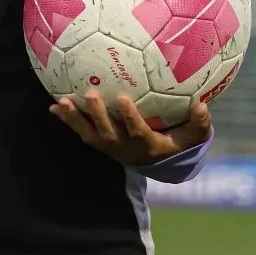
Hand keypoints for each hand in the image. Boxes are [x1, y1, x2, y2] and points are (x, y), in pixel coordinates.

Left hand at [51, 91, 211, 165]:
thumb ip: (199, 123)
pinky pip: (80, 131)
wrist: (155, 160)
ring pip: (89, 134)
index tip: (122, 98)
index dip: (129, 116)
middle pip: (108, 132)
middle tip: (89, 94)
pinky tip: (54, 106)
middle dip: (97, 114)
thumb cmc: (175, 140)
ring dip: (75, 119)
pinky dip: (67, 120)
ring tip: (62, 103)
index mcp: (146, 144)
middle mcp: (124, 147)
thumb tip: (202, 105)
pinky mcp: (98, 142)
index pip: (136, 131)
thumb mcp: (192, 136)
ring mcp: (108, 146)